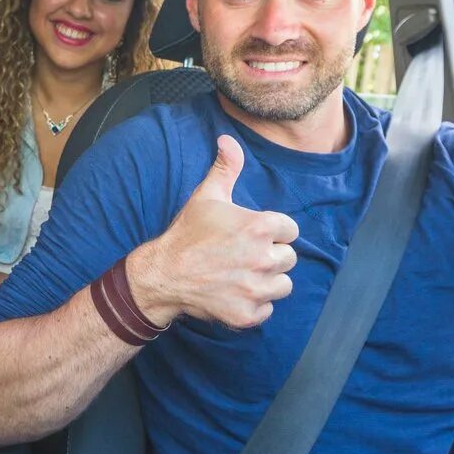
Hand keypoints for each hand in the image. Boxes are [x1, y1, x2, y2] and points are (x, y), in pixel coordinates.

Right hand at [126, 135, 298, 329]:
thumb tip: (228, 139)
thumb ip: (226, 167)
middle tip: (244, 255)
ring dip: (267, 281)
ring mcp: (256, 289)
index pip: (290, 230)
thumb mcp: (207, 196)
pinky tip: (235, 293)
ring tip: (243, 274)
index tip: (252, 235)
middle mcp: (263, 259)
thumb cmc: (187, 233)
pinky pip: (267, 309)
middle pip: (289, 258)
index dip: (273, 231)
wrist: (163, 273)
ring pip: (283, 285)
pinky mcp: (247, 314)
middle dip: (271, 256)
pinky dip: (254, 305)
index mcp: (260, 227)